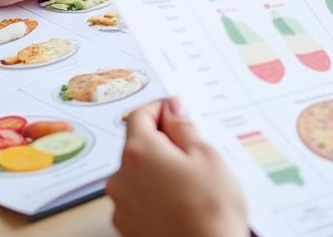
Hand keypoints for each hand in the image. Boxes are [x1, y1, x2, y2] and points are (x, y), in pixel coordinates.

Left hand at [107, 98, 246, 236]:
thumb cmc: (210, 210)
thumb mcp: (205, 154)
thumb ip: (183, 126)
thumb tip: (172, 108)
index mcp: (138, 153)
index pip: (140, 114)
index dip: (161, 109)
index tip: (178, 112)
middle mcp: (121, 179)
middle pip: (137, 144)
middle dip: (163, 141)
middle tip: (193, 151)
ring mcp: (122, 206)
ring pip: (138, 172)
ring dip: (159, 169)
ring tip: (191, 182)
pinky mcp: (128, 228)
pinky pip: (139, 197)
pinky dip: (156, 193)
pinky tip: (181, 201)